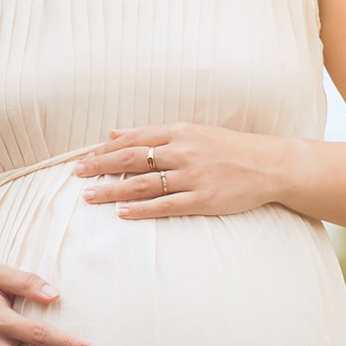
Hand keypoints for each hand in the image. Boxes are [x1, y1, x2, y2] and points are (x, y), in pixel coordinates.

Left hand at [73, 122, 288, 218]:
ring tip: (89, 197)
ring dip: (113, 191)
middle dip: (100, 167)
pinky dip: (142, 209)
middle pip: (132, 159)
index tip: (83, 159)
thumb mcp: (192, 132)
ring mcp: (192, 177)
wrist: (269, 165)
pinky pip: (166, 205)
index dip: (104, 150)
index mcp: (179, 132)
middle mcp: (183, 152)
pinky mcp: (203, 199)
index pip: (133, 139)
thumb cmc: (229, 148)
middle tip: (76, 176)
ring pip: (143, 184)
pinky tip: (122, 213)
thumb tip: (115, 133)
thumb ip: (154, 133)